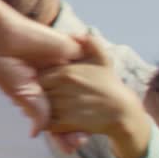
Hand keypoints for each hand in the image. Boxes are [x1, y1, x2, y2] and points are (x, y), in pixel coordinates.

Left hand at [39, 34, 152, 157]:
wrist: (123, 112)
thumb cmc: (110, 86)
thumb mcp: (103, 60)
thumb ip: (91, 43)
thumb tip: (78, 34)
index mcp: (66, 72)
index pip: (37, 75)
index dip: (37, 81)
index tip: (40, 85)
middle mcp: (63, 88)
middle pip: (35, 91)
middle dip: (34, 95)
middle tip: (36, 98)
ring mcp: (64, 105)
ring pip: (39, 107)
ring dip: (36, 109)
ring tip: (40, 109)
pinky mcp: (68, 123)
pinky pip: (46, 123)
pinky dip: (43, 123)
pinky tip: (48, 120)